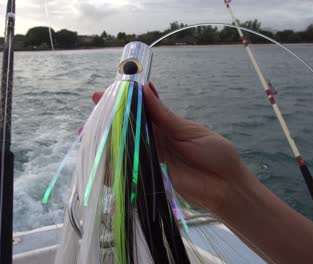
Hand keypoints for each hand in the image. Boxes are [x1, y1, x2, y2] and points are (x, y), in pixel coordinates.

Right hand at [92, 82, 248, 212]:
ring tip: (86, 134)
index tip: (104, 94)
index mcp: (165, 124)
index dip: (122, 101)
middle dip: (109, 119)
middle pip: (127, 127)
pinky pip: (128, 170)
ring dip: (106, 141)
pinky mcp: (149, 176)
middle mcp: (154, 140)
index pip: (139, 109)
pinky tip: (99, 163)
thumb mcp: (188, 130)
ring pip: (124, 147)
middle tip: (92, 110)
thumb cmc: (215, 153)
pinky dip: (113, 168)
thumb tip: (145, 88)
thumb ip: (164, 115)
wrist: (226, 185)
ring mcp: (150, 158)